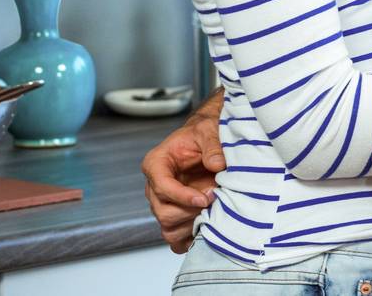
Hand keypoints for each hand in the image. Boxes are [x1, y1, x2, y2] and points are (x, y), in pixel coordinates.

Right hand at [141, 89, 225, 252]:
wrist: (207, 141)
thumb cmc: (203, 134)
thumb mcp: (208, 131)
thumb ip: (211, 145)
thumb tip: (216, 164)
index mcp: (156, 164)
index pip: (162, 187)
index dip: (183, 196)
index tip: (205, 198)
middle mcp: (155, 187)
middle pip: (163, 212)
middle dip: (190, 211)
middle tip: (214, 200)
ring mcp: (164, 204)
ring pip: (168, 229)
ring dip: (192, 225)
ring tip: (212, 213)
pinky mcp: (175, 217)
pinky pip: (176, 240)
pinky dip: (190, 239)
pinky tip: (207, 228)